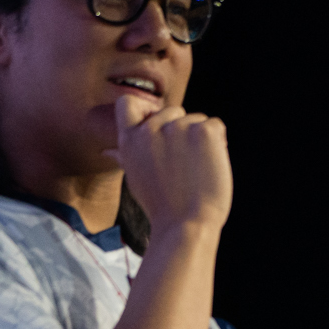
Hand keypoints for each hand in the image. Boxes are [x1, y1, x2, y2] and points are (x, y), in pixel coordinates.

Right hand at [105, 93, 230, 231]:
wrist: (186, 225)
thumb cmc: (162, 207)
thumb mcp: (136, 179)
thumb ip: (125, 157)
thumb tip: (108, 152)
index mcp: (130, 140)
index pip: (128, 103)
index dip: (145, 109)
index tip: (158, 127)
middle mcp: (150, 129)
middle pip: (173, 112)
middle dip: (183, 131)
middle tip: (185, 165)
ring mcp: (178, 128)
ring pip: (197, 119)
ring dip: (202, 140)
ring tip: (197, 170)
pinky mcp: (203, 132)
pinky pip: (216, 125)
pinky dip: (219, 143)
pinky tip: (211, 165)